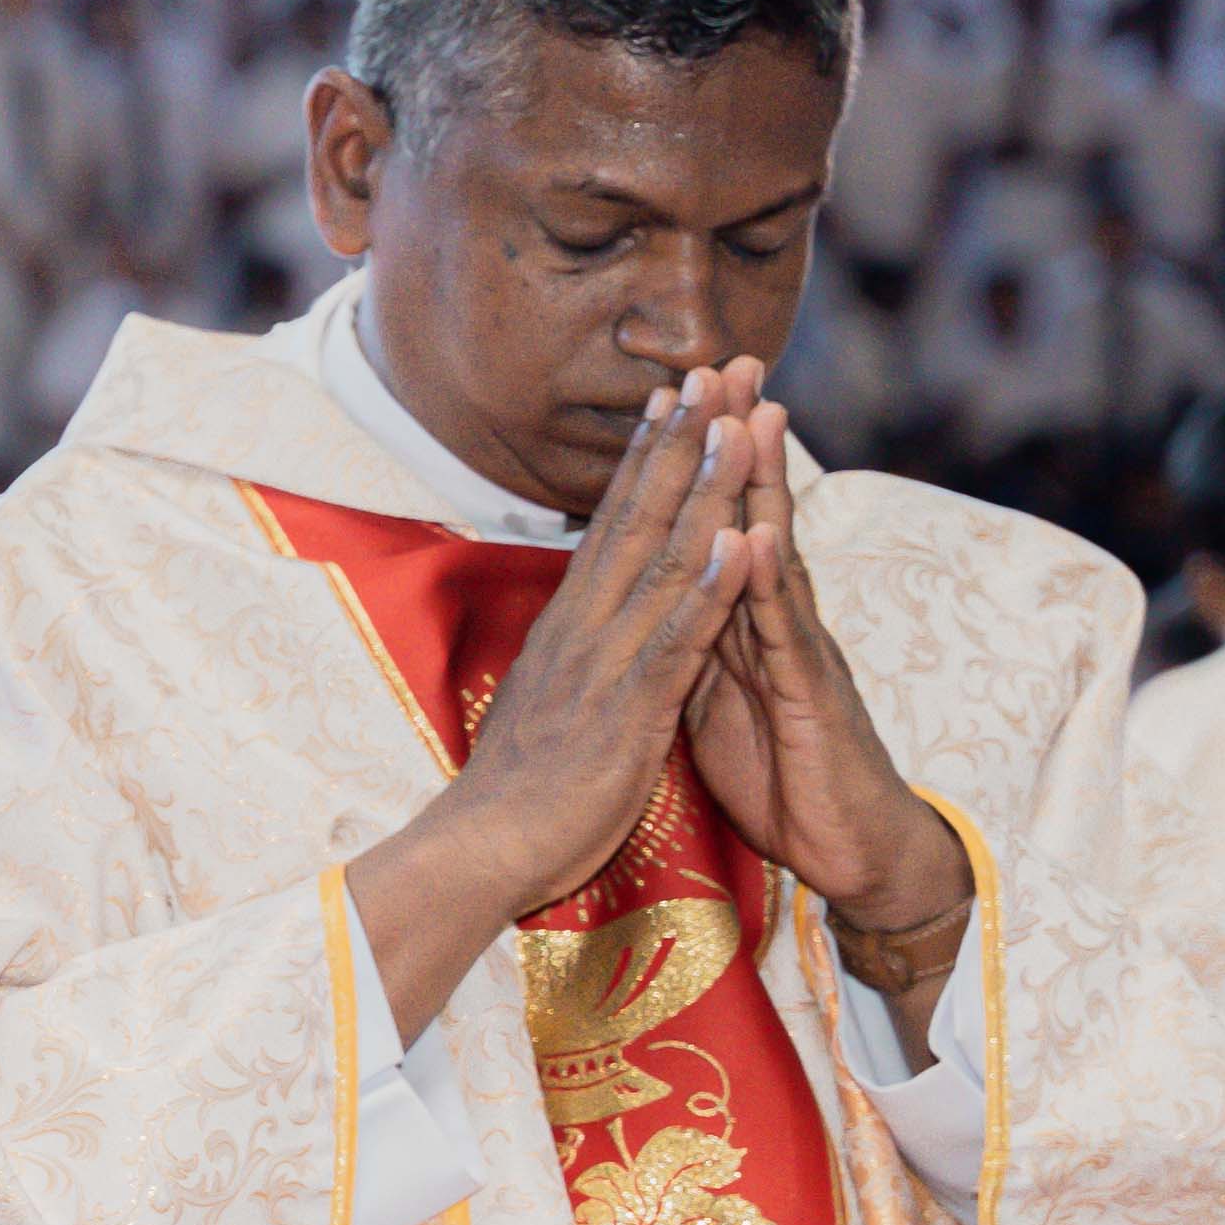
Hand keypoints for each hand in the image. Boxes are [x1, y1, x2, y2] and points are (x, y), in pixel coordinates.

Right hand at [344, 365, 762, 1040]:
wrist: (479, 854)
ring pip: (665, 561)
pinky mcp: (629, 709)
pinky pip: (681, 638)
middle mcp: (584, 629)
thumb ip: (569, 665)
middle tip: (710, 370)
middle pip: (639, 517)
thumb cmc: (514, 798)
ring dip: (706, 489)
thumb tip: (572, 640)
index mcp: (569, 630)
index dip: (647, 459)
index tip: (673, 398)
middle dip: (679, 442)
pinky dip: (714, 587)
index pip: (613, 525)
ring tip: (739, 425)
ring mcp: (606, 664)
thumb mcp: (545, 711)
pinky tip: (746, 543)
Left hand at [677, 395, 971, 951]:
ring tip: (755, 413)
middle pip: (751, 515)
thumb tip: (655, 602)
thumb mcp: (715, 699)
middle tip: (726, 360)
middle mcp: (773, 622)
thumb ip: (693, 643)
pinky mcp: (810, 697)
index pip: (714, 527)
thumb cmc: (781, 775)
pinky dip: (770, 584)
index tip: (673, 394)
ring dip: (765, 486)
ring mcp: (798, 652)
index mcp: (738, 621)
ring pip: (776, 555)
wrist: (847, 851)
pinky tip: (760, 533)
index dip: (694, 465)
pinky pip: (787, 634)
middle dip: (738, 442)